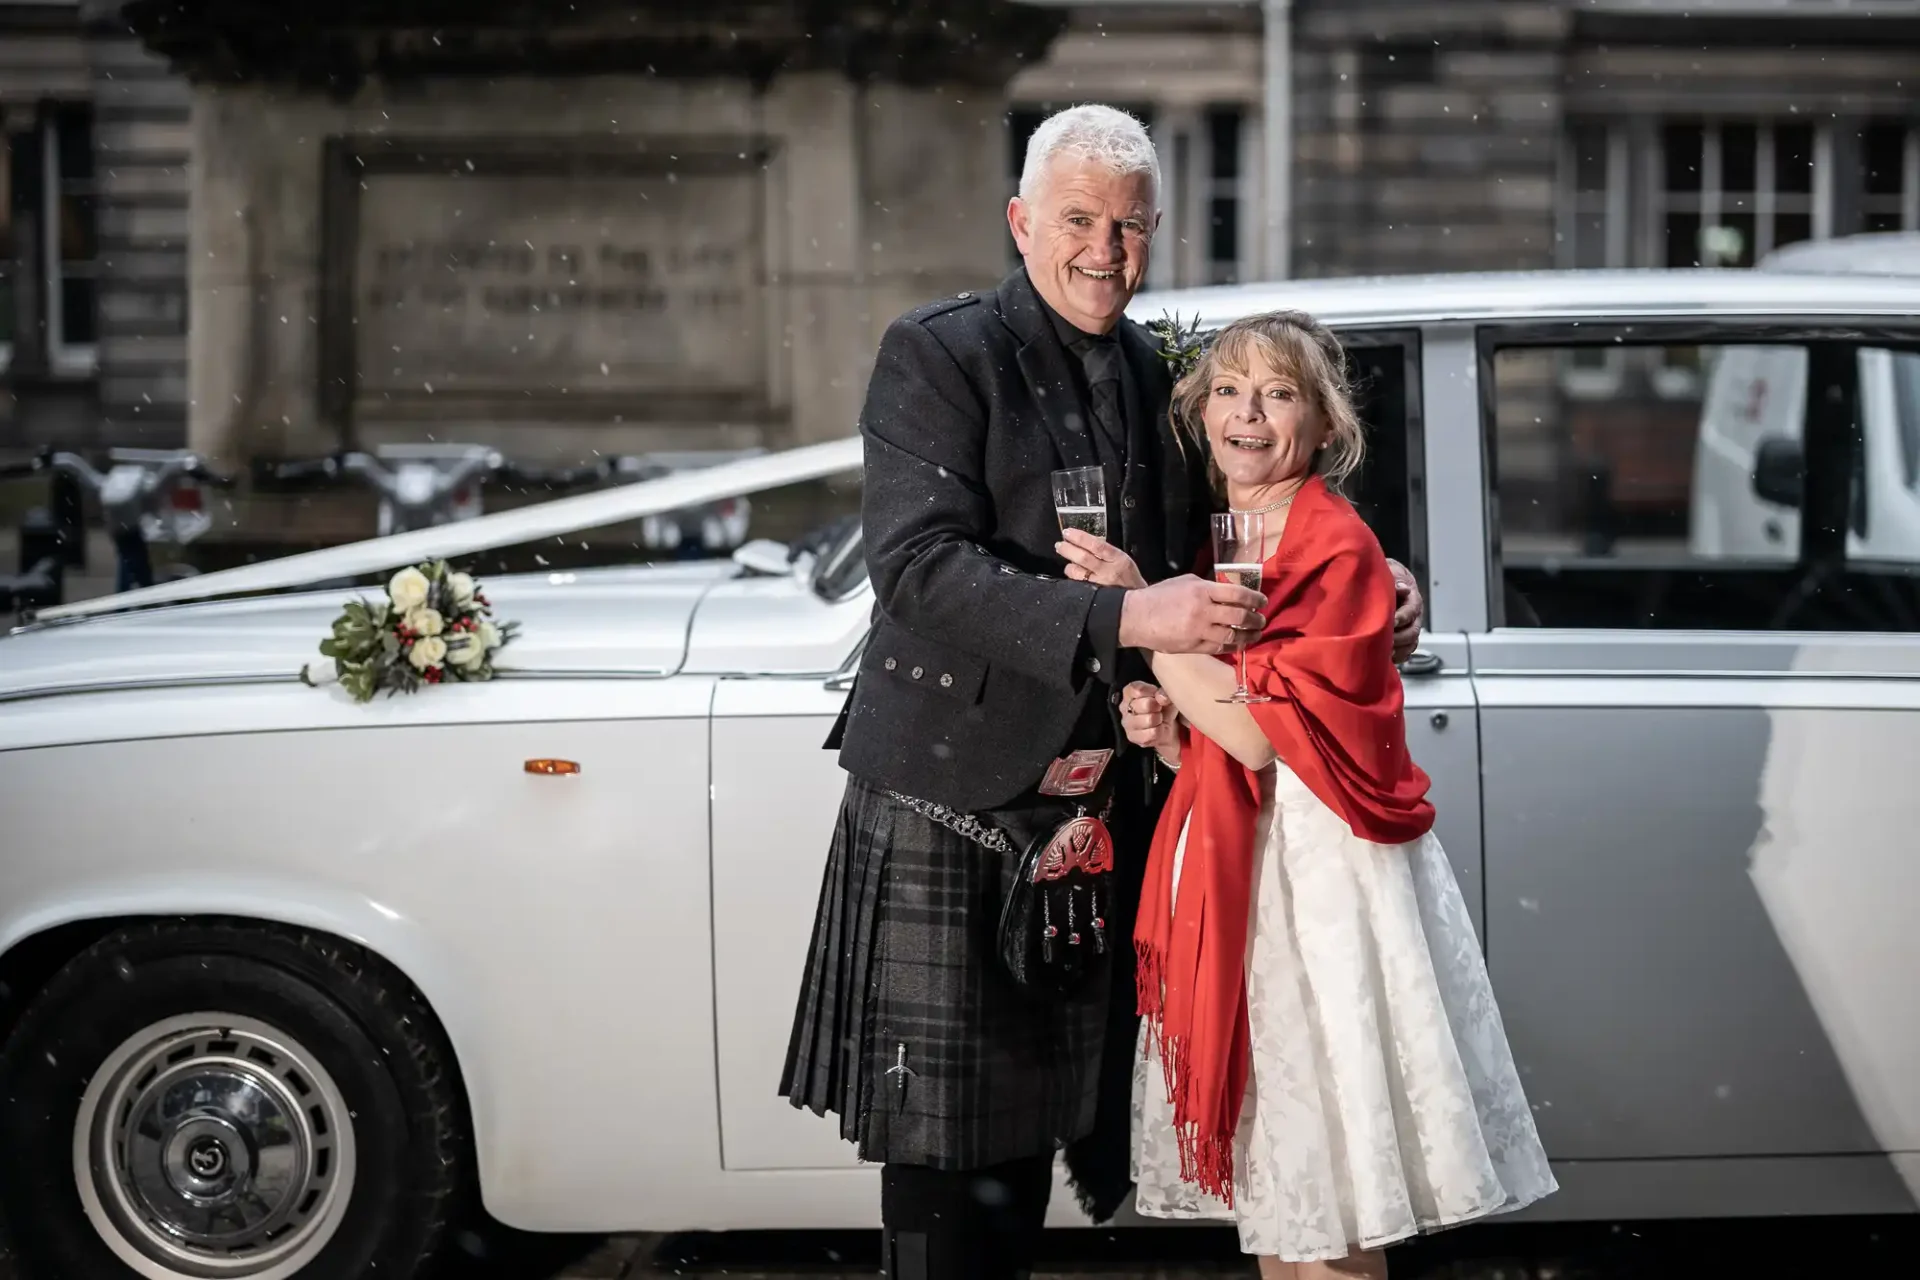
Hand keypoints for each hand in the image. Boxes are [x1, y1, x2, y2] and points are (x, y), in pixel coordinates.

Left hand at [1056, 528, 1147, 588]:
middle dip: (1068, 549)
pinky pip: (1076, 585)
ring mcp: (1100, 585)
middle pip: (1083, 558)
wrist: (1134, 603)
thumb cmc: (1129, 580)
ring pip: (1076, 573)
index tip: (1068, 533)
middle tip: (1060, 545)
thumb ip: (1106, 552)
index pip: (1096, 545)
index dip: (1080, 538)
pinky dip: (1072, 579)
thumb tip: (1085, 541)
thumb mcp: (1123, 560)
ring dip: (1069, 566)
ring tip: (1069, 563)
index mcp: (1118, 559)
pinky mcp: (1092, 597)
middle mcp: (1108, 572)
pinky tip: (1073, 576)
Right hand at [1117, 575, 1265, 653]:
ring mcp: (1199, 631)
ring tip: (1255, 634)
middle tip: (1262, 620)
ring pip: (1233, 635)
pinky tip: (1238, 643)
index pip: (1238, 594)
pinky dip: (1232, 645)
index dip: (1255, 598)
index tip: (1263, 602)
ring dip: (1248, 635)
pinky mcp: (1194, 646)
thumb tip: (1228, 593)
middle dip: (1255, 619)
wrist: (1137, 617)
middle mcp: (1203, 610)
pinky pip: (1220, 647)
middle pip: (1239, 616)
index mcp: (1202, 590)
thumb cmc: (1160, 596)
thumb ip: (1208, 587)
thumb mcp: (1185, 582)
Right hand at [1119, 681, 1178, 759]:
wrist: (1166, 727)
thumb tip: (1162, 697)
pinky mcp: (1133, 737)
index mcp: (1129, 693)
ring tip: (1158, 719)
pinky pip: (1152, 733)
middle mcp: (1124, 707)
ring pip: (1149, 720)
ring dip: (1159, 719)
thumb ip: (1164, 693)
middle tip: (1159, 709)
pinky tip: (1157, 728)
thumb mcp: (1166, 696)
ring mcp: (1127, 723)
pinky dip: (1159, 731)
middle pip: (1145, 704)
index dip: (1151, 692)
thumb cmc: (1163, 707)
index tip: (1158, 695)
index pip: (1137, 689)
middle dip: (1158, 707)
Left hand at [1388, 559, 1422, 665]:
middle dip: (1398, 638)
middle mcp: (1415, 617)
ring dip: (1398, 650)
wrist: (1389, 583)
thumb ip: (1395, 578)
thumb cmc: (1388, 577)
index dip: (1401, 618)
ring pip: (1410, 644)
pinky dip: (1398, 657)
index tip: (1391, 622)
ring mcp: (1411, 629)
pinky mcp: (1405, 639)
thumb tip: (1402, 587)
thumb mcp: (1391, 572)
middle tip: (1383, 641)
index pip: (1410, 611)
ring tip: (1384, 653)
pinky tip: (1386, 659)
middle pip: (1412, 632)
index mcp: (1412, 600)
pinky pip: (1406, 652)